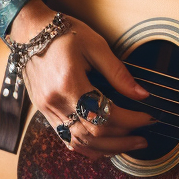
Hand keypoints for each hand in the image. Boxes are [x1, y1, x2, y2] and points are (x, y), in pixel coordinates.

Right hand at [11, 0, 154, 158]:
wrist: (31, 30)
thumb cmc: (64, 33)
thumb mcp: (96, 46)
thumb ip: (119, 73)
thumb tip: (141, 94)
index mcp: (69, 83)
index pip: (105, 115)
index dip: (131, 121)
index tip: (148, 118)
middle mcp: (56, 101)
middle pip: (93, 135)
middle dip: (123, 140)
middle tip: (144, 138)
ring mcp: (47, 109)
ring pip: (80, 142)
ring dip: (107, 148)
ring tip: (129, 145)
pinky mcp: (45, 111)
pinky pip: (67, 139)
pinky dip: (87, 147)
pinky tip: (104, 146)